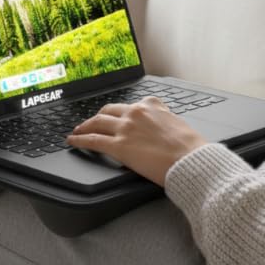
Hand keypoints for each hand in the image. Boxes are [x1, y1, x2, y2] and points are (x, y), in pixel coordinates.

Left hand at [67, 96, 206, 186]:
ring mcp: (125, 128)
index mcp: (151, 105)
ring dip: (84, 126)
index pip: (129, 105)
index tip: (115, 116)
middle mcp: (135, 113)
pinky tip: (73, 141)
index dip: (119, 112)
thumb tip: (161, 124)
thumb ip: (164, 119)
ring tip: (78, 131)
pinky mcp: (119, 146)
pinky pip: (93, 140)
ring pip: (97, 123)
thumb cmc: (190, 147)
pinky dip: (80, 140)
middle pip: (108, 111)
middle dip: (98, 117)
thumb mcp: (178, 123)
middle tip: (91, 123)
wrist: (191, 159)